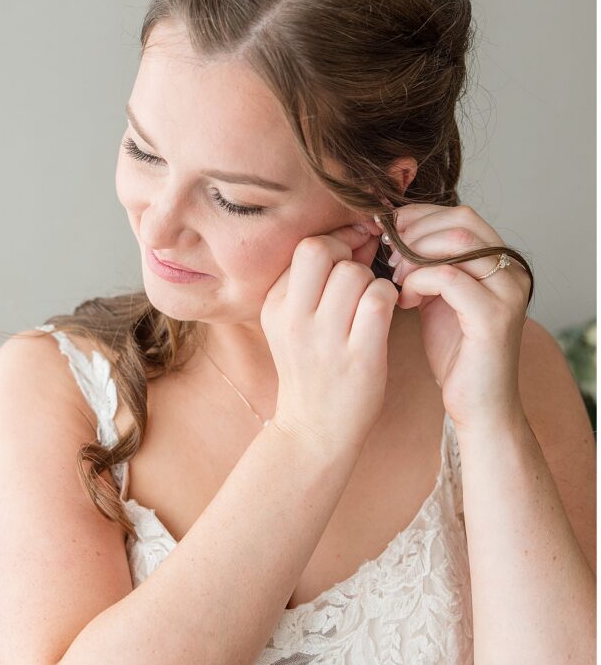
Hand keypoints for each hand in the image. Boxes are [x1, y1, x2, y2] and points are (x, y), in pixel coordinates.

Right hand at [260, 221, 397, 452]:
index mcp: (275, 305)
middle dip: (350, 255)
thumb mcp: (295, 323)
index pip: (305, 247)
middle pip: (323, 250)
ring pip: (355, 273)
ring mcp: (325, 339)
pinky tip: (384, 316)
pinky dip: (389, 299)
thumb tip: (359, 233)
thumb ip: (318, 279)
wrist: (315, 431)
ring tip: (369, 304)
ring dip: (372, 281)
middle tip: (360, 277)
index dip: (336, 242)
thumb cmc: (312, 369)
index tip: (352, 255)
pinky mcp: (359, 356)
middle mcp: (294, 320)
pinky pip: (380, 300)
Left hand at [387, 203, 531, 429]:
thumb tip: (396, 235)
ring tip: (395, 276)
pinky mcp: (494, 317)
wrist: (479, 405)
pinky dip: (418, 280)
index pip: (461, 215)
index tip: (388, 234)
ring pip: (457, 243)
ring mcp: (508, 292)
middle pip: (461, 221)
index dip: (419, 218)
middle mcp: (513, 271)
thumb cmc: (456, 355)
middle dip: (414, 233)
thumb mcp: (438, 299)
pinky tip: (405, 299)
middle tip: (387, 255)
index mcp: (502, 263)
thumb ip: (428, 266)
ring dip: (414, 254)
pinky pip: (449, 278)